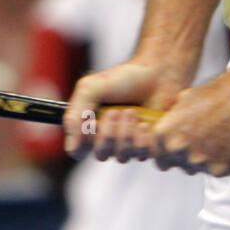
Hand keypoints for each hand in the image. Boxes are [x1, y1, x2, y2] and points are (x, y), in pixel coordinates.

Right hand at [62, 60, 183, 160]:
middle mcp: (109, 140)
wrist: (158, 73)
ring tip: (132, 112)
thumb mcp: (92, 87)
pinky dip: (143, 138)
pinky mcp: (150, 147)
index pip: (78, 151)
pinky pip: (143, 155)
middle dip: (109, 133)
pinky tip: (146, 123)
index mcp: (92, 127)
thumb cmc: (125, 78)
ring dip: (126, 133)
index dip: (83, 144)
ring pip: (123, 156)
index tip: (92, 125)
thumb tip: (71, 146)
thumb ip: (76, 113)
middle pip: (101, 154)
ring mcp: (130, 145)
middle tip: (117, 111)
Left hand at [150, 71, 229, 176]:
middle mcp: (178, 150)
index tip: (174, 148)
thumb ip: (173, 121)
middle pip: (175, 163)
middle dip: (184, 156)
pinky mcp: (219, 170)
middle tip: (199, 143)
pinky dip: (222, 161)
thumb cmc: (217, 93)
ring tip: (216, 140)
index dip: (166, 150)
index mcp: (165, 133)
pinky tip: (229, 144)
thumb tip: (170, 128)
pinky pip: (216, 171)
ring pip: (196, 168)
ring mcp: (198, 162)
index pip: (156, 152)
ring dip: (203, 159)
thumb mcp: (184, 100)